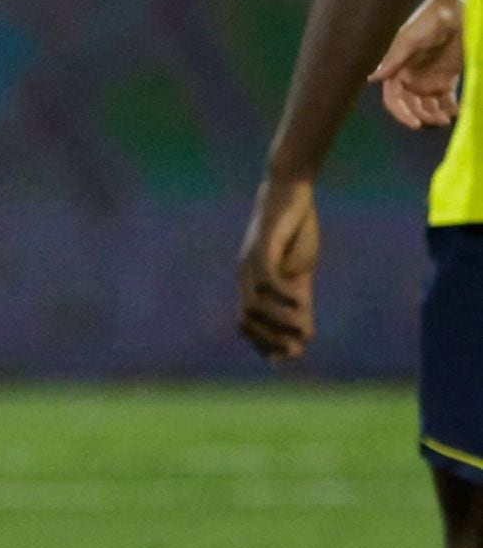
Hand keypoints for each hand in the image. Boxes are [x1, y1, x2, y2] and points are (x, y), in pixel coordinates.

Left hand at [238, 174, 320, 360]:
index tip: (288, 356)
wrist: (292, 191)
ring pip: (252, 304)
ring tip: (302, 328)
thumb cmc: (294, 232)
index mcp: (252, 284)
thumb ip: (299, 303)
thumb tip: (303, 337)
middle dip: (270, 339)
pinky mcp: (262, 246)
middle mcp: (245, 275)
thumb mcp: (300, 273)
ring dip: (278, 321)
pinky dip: (281, 295)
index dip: (264, 344)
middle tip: (297, 347)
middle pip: (245, 320)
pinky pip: (265, 278)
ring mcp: (250, 261)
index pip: (246, 324)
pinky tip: (300, 300)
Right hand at [373, 0, 463, 129]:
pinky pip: (446, 100)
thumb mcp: (408, 40)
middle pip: (412, 106)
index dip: (402, 113)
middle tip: (438, 121)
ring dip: (436, 116)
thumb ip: (392, 59)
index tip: (415, 123)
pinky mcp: (447, 79)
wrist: (454, 13)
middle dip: (423, 116)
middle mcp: (410, 79)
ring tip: (448, 118)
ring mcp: (429, 80)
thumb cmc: (427, 23)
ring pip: (429, 106)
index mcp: (397, 71)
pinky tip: (457, 112)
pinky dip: (451, 109)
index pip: (394, 98)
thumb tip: (371, 78)